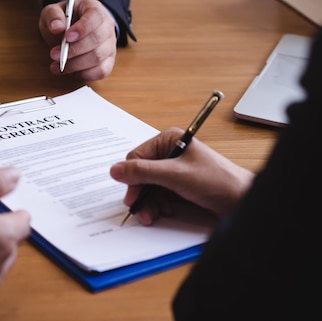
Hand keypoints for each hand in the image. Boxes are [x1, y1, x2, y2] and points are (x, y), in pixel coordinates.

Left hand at [39, 0, 116, 80]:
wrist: (71, 30)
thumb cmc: (64, 20)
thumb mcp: (53, 12)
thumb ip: (53, 16)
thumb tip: (56, 27)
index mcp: (95, 9)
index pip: (95, 17)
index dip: (82, 28)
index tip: (66, 37)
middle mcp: (107, 26)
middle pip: (97, 40)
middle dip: (74, 50)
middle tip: (54, 54)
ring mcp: (110, 45)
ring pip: (98, 57)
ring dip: (75, 64)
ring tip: (57, 65)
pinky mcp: (108, 61)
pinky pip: (101, 71)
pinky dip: (83, 74)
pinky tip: (69, 71)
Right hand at [110, 128, 254, 225]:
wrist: (242, 201)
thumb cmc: (217, 181)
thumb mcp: (176, 176)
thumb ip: (144, 172)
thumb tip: (114, 170)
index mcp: (169, 140)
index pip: (137, 158)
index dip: (132, 178)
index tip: (132, 197)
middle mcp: (170, 152)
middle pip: (141, 174)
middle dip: (142, 194)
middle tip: (142, 212)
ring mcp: (174, 169)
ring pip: (148, 187)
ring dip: (149, 203)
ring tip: (154, 216)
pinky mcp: (179, 185)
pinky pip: (158, 194)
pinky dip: (158, 205)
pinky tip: (165, 212)